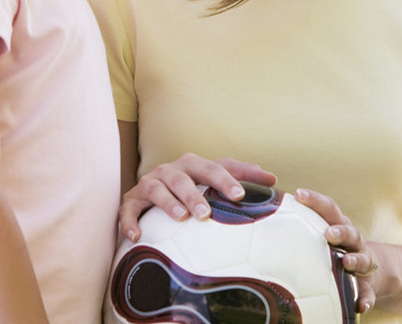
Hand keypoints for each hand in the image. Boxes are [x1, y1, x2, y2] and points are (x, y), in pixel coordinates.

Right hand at [119, 154, 275, 241]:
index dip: (226, 180)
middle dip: (194, 194)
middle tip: (206, 213)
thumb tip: (273, 180)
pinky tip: (137, 236)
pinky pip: (127, 209)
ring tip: (181, 217)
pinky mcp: (131, 199)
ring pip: (157, 190)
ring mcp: (149, 183)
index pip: (212, 168)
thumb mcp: (213, 177)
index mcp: (192, 164)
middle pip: (182, 178)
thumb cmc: (190, 184)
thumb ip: (241, 175)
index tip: (240, 196)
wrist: (150, 188)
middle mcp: (170, 170)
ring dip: (168, 203)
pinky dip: (130, 221)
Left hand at [296, 188, 378, 314]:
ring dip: (355, 259)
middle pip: (349, 231)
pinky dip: (365, 298)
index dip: (315, 200)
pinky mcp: (367, 285)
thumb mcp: (323, 234)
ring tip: (347, 262)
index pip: (329, 208)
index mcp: (339, 225)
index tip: (299, 194)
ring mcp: (362, 261)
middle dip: (340, 231)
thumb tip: (261, 220)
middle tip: (328, 233)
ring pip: (362, 258)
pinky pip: (368, 293)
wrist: (369, 269)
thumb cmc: (335, 248)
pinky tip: (360, 305)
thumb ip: (300, 228)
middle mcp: (353, 241)